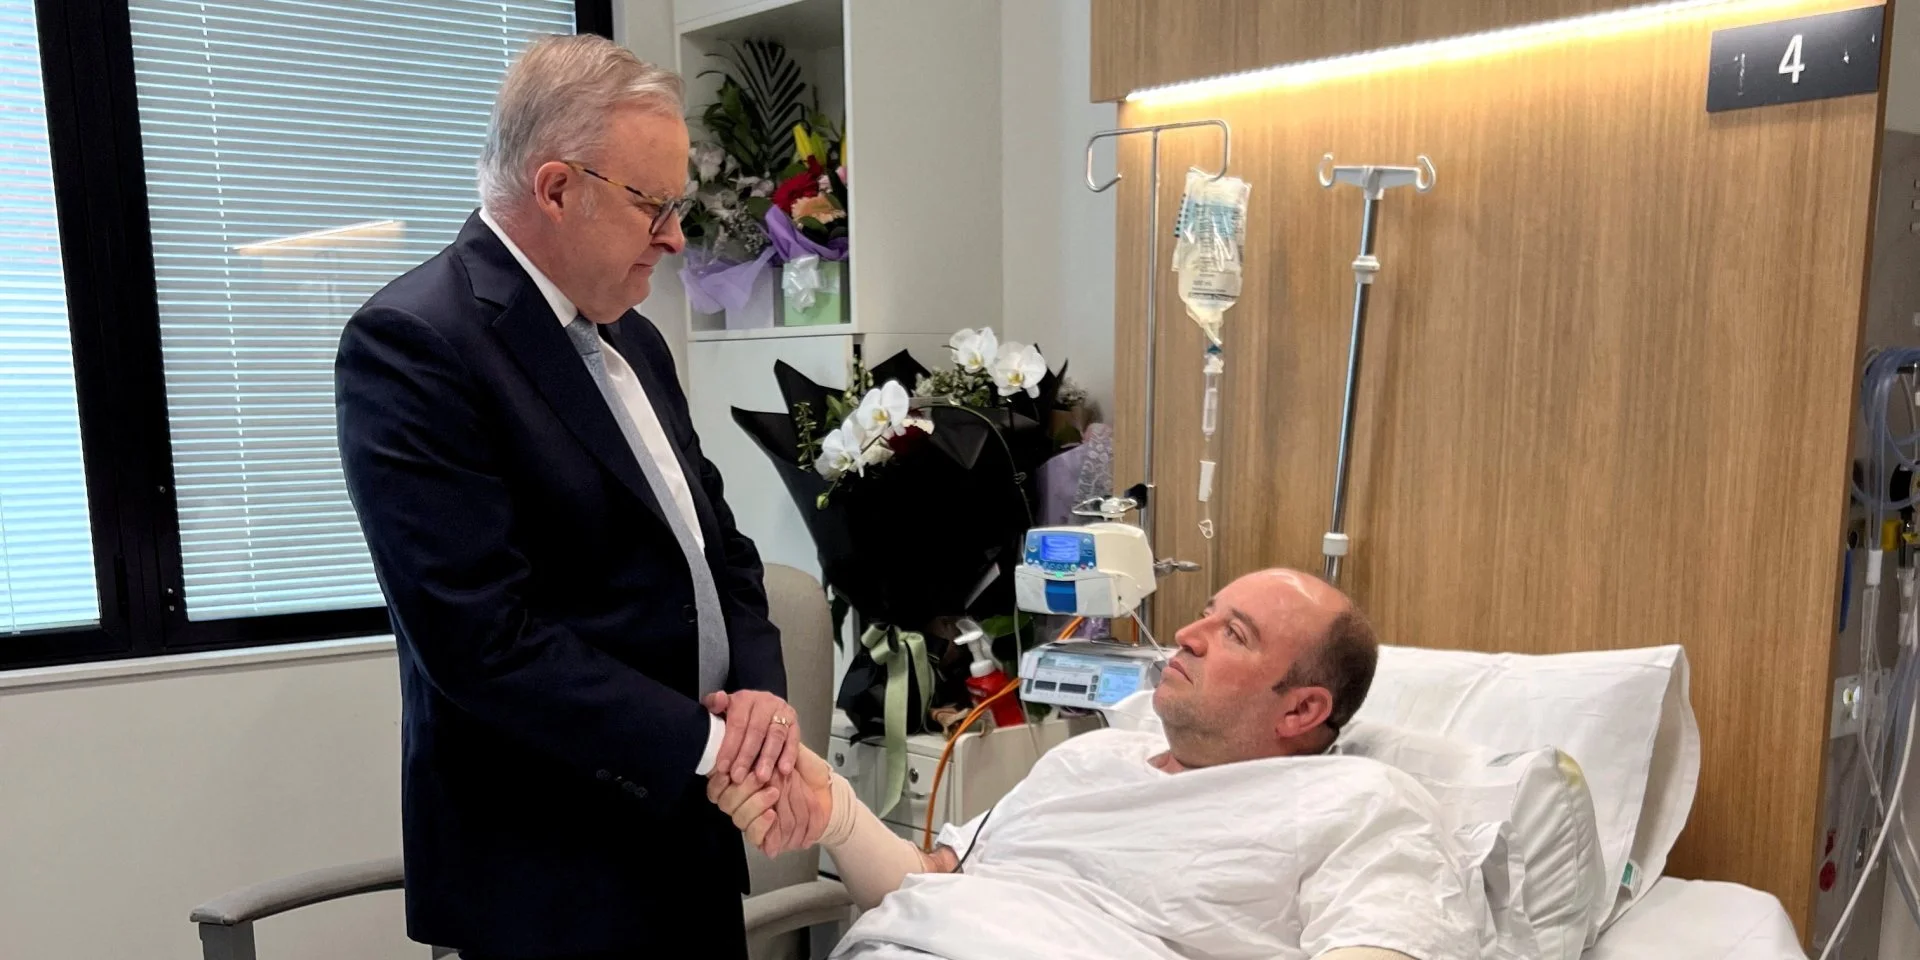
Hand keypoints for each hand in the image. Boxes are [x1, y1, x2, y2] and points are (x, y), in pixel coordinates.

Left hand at [702, 689, 800, 781]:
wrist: (761, 710)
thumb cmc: (736, 716)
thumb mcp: (722, 709)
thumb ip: (714, 705)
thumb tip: (718, 698)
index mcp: (744, 698)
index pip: (737, 723)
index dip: (729, 746)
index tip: (723, 768)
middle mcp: (765, 702)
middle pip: (756, 731)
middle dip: (746, 756)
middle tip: (739, 777)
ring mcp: (782, 711)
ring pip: (776, 735)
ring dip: (768, 758)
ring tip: (761, 777)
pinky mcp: (794, 722)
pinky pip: (793, 739)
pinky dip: (789, 755)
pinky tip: (783, 770)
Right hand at [707, 743, 833, 855]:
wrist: (829, 794)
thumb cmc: (808, 772)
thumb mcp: (787, 749)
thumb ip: (766, 744)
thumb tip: (746, 736)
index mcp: (742, 781)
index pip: (716, 786)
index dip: (718, 780)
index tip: (729, 771)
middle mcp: (744, 802)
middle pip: (725, 801)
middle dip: (742, 788)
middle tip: (760, 776)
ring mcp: (754, 820)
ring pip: (738, 817)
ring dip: (754, 803)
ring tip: (773, 792)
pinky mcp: (766, 837)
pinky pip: (754, 836)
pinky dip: (761, 824)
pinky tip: (771, 814)